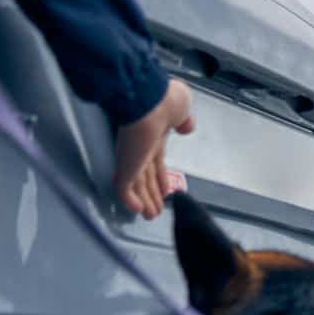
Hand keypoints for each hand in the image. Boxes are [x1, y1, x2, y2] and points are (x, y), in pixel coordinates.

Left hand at [114, 78, 195, 219]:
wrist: (150, 98)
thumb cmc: (164, 98)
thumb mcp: (183, 107)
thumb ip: (185, 119)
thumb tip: (188, 126)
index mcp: (154, 135)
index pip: (155, 161)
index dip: (160, 177)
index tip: (164, 189)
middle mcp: (141, 147)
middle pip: (146, 177)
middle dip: (151, 194)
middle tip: (154, 209)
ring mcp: (132, 156)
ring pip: (136, 185)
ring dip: (144, 202)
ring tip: (149, 216)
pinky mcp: (126, 163)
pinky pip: (125, 187)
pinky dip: (130, 200)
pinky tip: (137, 210)